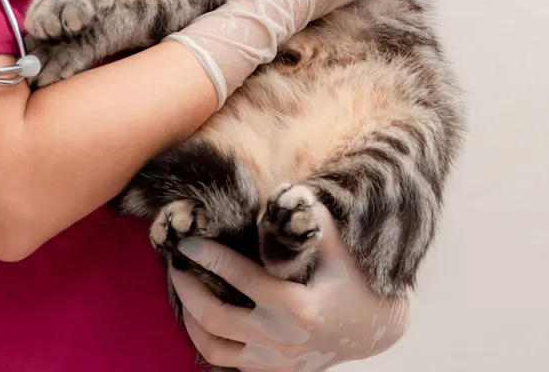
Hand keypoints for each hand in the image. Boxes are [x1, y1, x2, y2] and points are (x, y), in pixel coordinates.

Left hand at [171, 205, 410, 370]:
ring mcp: (275, 359)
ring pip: (214, 347)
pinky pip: (227, 362)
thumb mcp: (341, 251)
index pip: (242, 278)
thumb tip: (288, 194)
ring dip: (190, 319)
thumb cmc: (356, 285)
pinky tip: (199, 319)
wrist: (373, 330)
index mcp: (298, 307)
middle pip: (217, 317)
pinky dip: (207, 342)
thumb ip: (315, 223)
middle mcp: (282, 338)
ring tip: (183, 291)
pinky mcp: (273, 370)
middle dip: (188, 288)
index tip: (188, 241)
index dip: (211, 258)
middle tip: (175, 264)